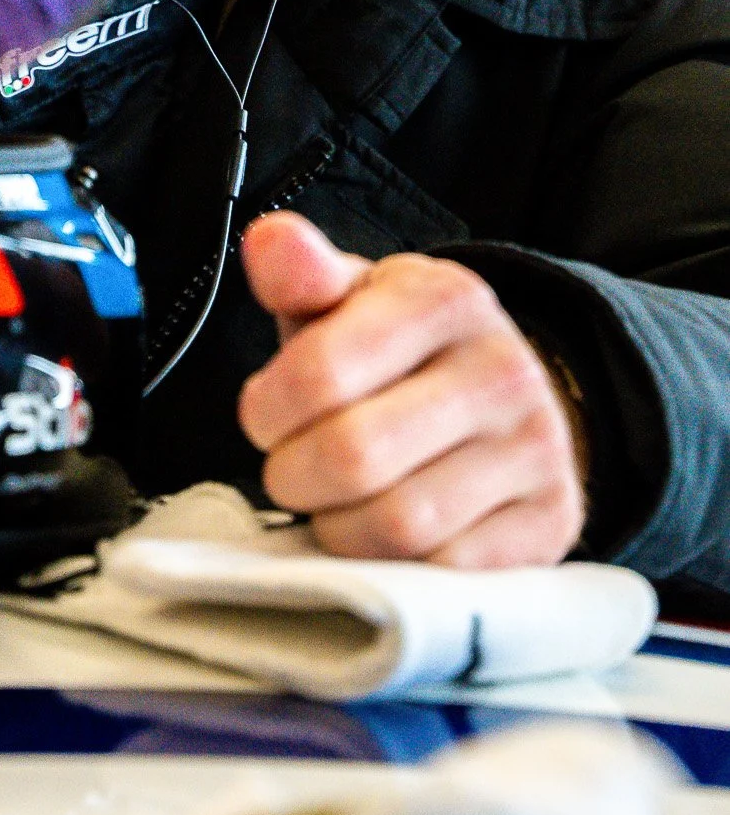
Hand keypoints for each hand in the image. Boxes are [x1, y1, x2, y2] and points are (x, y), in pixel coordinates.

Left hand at [236, 212, 585, 567]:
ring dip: (338, 527)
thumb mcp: (350, 297)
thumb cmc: (399, 351)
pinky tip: (379, 536)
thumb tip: (268, 241)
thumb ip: (301, 272)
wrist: (504, 398)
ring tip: (331, 501)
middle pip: (355, 455)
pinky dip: (393, 568)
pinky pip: (445, 573)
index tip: (264, 416)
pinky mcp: (550, 523)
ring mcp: (536, 451)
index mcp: (446, 299)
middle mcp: (502, 370)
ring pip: (399, 525)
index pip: (322, 371)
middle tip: (289, 467)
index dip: (267, 409)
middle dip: (294, 474)